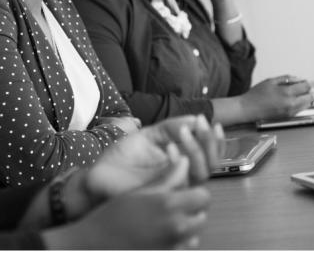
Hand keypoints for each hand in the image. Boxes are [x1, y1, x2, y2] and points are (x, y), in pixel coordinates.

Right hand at [42, 156, 210, 248]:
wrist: (97, 243)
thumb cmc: (114, 215)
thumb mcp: (140, 192)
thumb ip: (167, 178)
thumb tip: (184, 161)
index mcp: (169, 205)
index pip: (203, 196)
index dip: (195, 192)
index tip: (185, 191)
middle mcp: (176, 226)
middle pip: (202, 216)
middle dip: (193, 211)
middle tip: (177, 206)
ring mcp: (174, 244)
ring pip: (195, 234)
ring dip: (187, 228)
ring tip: (168, 221)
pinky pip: (184, 248)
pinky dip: (179, 242)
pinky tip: (162, 235)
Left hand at [77, 115, 222, 209]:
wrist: (99, 175)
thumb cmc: (122, 157)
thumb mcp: (148, 136)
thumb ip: (170, 128)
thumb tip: (194, 118)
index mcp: (182, 162)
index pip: (209, 154)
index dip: (215, 139)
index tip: (207, 119)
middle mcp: (182, 177)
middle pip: (212, 165)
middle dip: (209, 143)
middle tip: (199, 125)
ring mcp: (174, 187)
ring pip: (201, 174)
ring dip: (195, 151)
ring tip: (182, 132)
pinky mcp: (163, 195)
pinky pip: (181, 183)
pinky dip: (178, 162)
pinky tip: (169, 148)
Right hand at [240, 76, 313, 120]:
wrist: (248, 109)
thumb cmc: (256, 94)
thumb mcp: (271, 81)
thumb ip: (287, 78)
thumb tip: (299, 79)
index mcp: (286, 92)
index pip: (306, 87)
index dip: (306, 83)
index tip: (303, 82)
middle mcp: (291, 103)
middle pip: (309, 97)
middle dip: (308, 91)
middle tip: (302, 88)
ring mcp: (290, 111)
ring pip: (307, 104)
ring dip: (305, 98)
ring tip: (297, 94)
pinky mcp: (288, 117)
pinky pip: (300, 110)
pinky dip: (300, 104)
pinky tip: (292, 100)